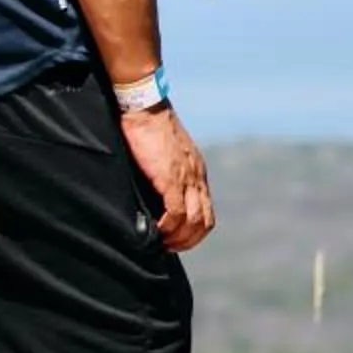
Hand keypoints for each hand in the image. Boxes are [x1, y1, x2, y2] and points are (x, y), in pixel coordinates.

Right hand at [120, 107, 216, 252]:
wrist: (145, 105)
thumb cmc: (149, 127)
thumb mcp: (166, 153)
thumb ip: (167, 172)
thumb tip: (154, 195)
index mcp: (197, 171)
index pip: (206, 210)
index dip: (194, 231)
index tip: (177, 239)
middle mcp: (197, 176)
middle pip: (205, 220)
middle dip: (188, 240)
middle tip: (169, 247)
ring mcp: (186, 177)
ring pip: (194, 220)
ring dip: (179, 238)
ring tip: (162, 243)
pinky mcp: (170, 176)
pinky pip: (176, 210)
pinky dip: (167, 226)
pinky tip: (156, 231)